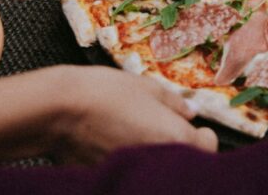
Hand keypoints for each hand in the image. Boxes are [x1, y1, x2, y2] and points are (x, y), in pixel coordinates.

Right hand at [0, 65, 216, 164]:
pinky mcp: (114, 180)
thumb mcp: (147, 87)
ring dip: (160, 159)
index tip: (194, 127)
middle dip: (183, 150)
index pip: (208, 146)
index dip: (203, 135)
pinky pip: (136, 176)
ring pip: (161, 171)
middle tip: (167, 133)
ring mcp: (137, 175)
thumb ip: (175, 102)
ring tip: (143, 139)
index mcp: (177, 138)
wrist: (59, 111)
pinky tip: (123, 149)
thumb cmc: (104, 93)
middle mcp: (161, 163)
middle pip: (188, 164)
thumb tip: (192, 110)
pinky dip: (137, 167)